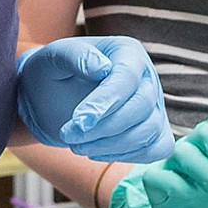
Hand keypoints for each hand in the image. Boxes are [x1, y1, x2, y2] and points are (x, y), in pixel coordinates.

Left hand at [15, 35, 172, 163]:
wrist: (50, 97)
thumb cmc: (52, 73)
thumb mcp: (54, 58)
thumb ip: (76, 56)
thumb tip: (102, 67)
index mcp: (127, 52)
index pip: (127, 78)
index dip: (105, 102)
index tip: (79, 121)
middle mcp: (146, 77)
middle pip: (141, 106)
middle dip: (104, 128)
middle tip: (68, 135)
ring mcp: (154, 105)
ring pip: (150, 131)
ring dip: (112, 146)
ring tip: (78, 145)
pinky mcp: (154, 130)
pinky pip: (157, 148)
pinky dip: (128, 155)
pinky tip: (98, 151)